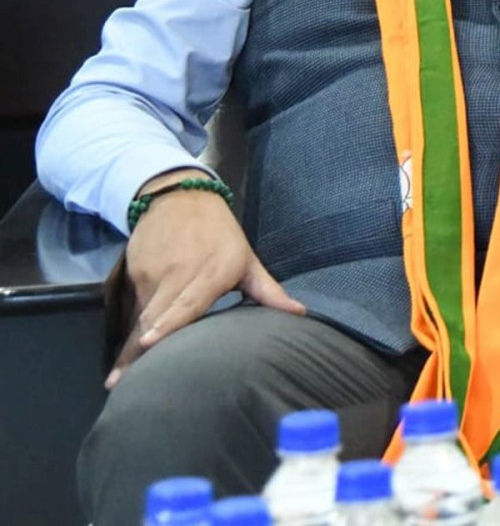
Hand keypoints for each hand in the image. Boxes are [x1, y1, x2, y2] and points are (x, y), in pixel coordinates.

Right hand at [106, 169, 305, 389]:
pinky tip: (127, 349)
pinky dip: (132, 325)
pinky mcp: (135, 269)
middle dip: (135, 352)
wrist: (180, 194)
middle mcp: (179, 272)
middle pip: (155, 317)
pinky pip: (134, 304)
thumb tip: (300, 314)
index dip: (167, 324)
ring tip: (118, 379)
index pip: (187, 303)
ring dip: (129, 346)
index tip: (147, 344)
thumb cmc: (220, 233)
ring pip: (141, 315)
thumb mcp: (246, 259)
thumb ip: (268, 291)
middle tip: (119, 385)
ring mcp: (154, 271)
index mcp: (212, 272)